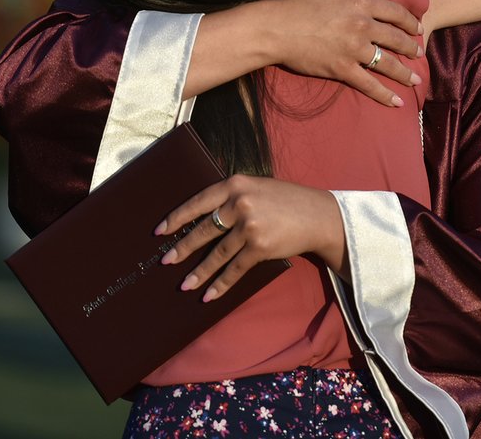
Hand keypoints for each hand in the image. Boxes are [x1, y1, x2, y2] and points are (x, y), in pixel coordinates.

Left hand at [156, 174, 346, 301]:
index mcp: (236, 184)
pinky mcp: (260, 247)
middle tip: (166, 261)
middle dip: (182, 248)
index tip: (161, 231)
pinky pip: (234, 269)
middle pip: (203, 230)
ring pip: (216, 254)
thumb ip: (233, 196)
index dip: (177, 218)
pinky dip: (220, 284)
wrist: (319, 216)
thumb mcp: (257, 187)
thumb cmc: (287, 200)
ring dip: (199, 272)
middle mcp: (240, 203)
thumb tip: (203, 216)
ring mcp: (250, 226)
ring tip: (184, 285)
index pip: (198, 202)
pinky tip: (209, 295)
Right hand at [268, 0, 422, 106]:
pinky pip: (369, 84)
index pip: (395, 12)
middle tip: (419, 53)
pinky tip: (398, 102)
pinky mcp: (342, 69)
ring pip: (388, 63)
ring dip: (405, 73)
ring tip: (416, 79)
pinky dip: (385, 95)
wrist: (275, 28)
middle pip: (396, 38)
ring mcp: (354, 49)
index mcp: (360, 3)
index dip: (410, 21)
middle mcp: (362, 26)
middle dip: (411, 47)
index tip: (418, 28)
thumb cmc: (298, 0)